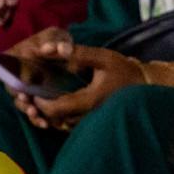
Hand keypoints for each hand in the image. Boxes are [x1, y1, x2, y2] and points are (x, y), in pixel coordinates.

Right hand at [0, 28, 72, 124]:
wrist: (67, 55)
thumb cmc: (58, 42)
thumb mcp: (59, 39)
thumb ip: (58, 44)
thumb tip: (48, 49)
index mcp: (19, 55)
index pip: (3, 62)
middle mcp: (18, 73)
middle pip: (11, 86)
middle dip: (17, 93)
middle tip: (25, 98)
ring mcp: (26, 88)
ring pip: (20, 101)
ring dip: (26, 109)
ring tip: (35, 113)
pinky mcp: (35, 99)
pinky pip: (32, 110)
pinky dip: (37, 119)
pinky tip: (45, 124)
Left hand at [26, 43, 145, 131]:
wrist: (144, 85)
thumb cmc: (123, 70)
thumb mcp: (103, 58)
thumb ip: (78, 53)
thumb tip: (54, 47)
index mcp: (88, 101)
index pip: (56, 109)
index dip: (40, 104)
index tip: (31, 93)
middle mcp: (87, 116)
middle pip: (55, 120)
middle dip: (39, 111)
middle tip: (28, 99)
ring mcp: (89, 122)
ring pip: (61, 125)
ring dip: (47, 117)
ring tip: (37, 103)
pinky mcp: (91, 122)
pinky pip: (69, 126)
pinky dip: (58, 119)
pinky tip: (53, 108)